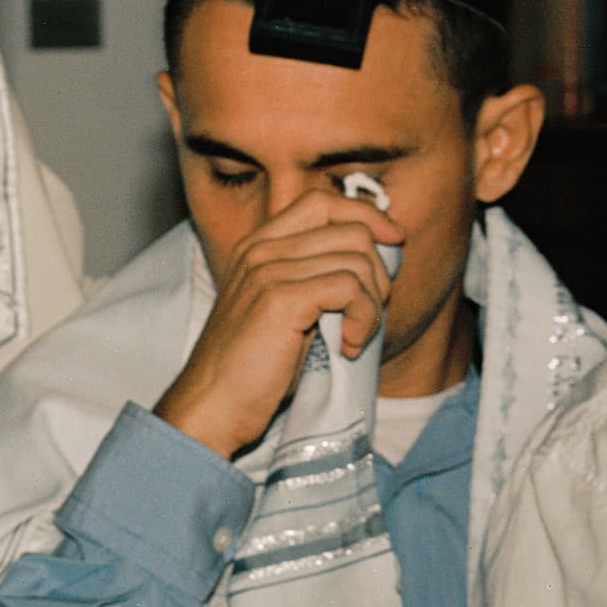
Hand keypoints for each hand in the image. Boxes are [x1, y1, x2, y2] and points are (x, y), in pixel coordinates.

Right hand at [155, 184, 403, 458]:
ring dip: (373, 303)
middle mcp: (261, 250)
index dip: (367, 216)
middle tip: (366, 315)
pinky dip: (364, 319)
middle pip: (352, 230)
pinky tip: (349, 346)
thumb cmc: (251, 368)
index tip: (393, 244)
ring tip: (355, 335)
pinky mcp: (281, 298)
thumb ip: (311, 278)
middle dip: (379, 274)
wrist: (214, 403)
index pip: (322, 202)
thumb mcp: (282, 310)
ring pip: (358, 260)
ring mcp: (268, 270)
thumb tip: (373, 263)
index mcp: (257, 247)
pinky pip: (351, 288)